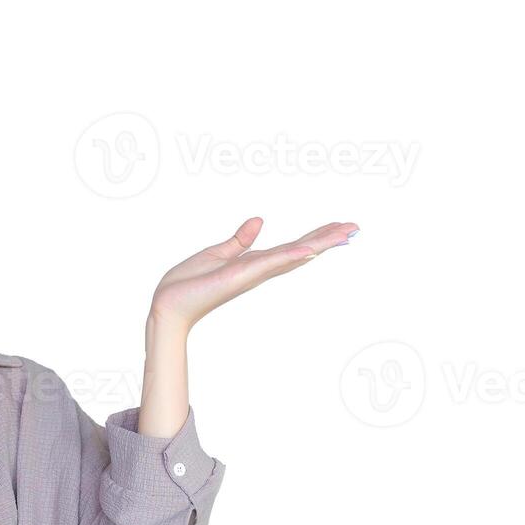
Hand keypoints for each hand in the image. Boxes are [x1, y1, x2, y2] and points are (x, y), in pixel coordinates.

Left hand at [148, 217, 358, 330]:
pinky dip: (292, 254)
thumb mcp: (217, 253)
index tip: (339, 228)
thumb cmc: (188, 284)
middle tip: (355, 227)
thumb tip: (259, 221)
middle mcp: (260, 270)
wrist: (169, 304)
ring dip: (320, 243)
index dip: (316, 237)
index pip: (292, 247)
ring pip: (294, 254)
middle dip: (328, 239)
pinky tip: (310, 247)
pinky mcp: (242, 275)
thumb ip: (240, 240)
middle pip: (301, 251)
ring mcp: (254, 274)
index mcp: (255, 264)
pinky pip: (272, 262)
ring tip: (346, 232)